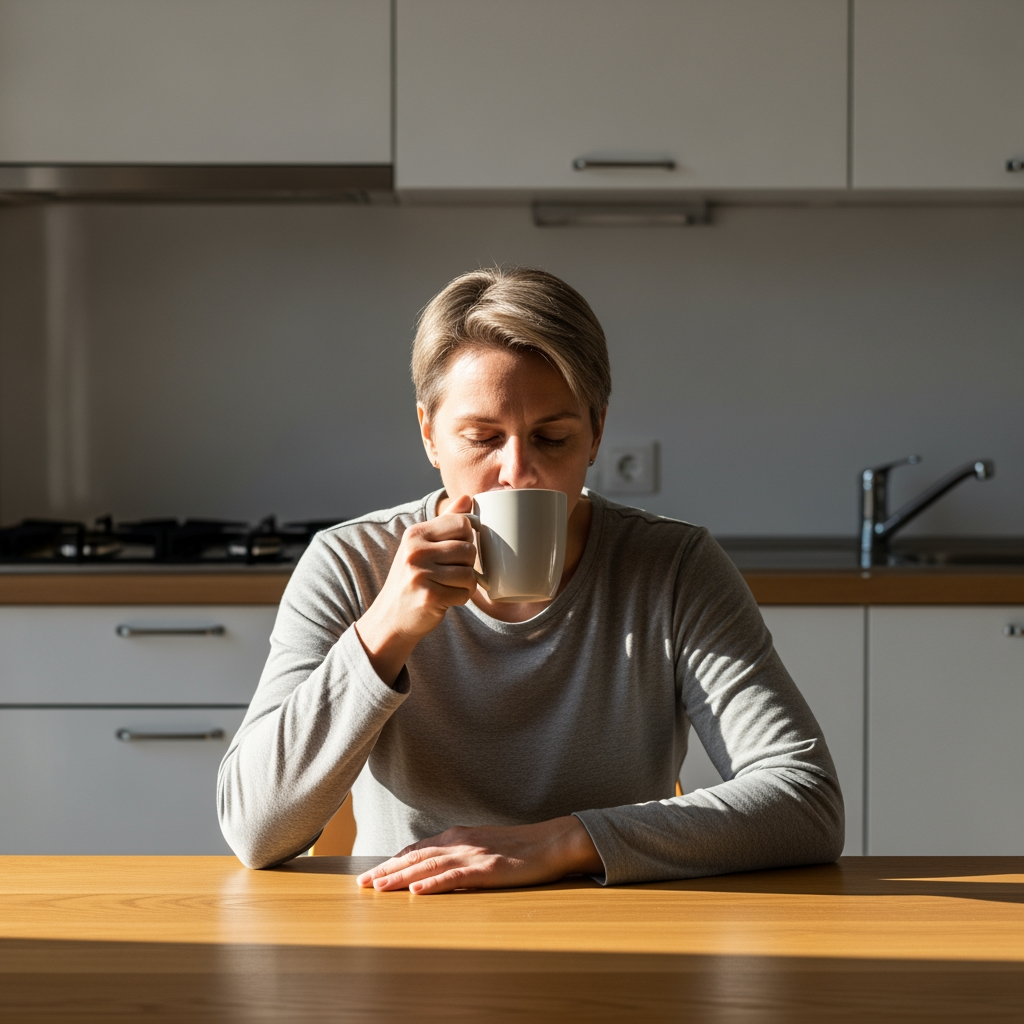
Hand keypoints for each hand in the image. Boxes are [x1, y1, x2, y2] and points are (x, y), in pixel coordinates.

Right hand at [355, 495, 477, 684]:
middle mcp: (416, 551)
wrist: (391, 618)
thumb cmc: (412, 579)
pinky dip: (462, 598)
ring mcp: (421, 574)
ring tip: (450, 585)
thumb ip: (446, 522)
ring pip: (470, 572)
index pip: (462, 523)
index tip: (458, 550)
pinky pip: (465, 593)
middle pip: (469, 549)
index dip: (468, 538)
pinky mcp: (430, 596)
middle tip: (452, 572)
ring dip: (467, 583)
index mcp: (416, 534)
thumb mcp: (422, 546)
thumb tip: (468, 498)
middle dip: (468, 564)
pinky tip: (447, 598)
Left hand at [355, 816, 602, 894]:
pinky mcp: (487, 869)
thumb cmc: (518, 846)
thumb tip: (434, 867)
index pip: (416, 850)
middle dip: (386, 871)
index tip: (370, 875)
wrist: (550, 842)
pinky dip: (433, 883)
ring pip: (428, 866)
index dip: (391, 862)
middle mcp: (460, 841)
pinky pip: (455, 877)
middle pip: (415, 857)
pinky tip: (418, 891)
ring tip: (378, 888)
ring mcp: (473, 854)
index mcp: (457, 835)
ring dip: (400, 878)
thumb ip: (458, 852)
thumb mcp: (482, 844)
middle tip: (362, 885)